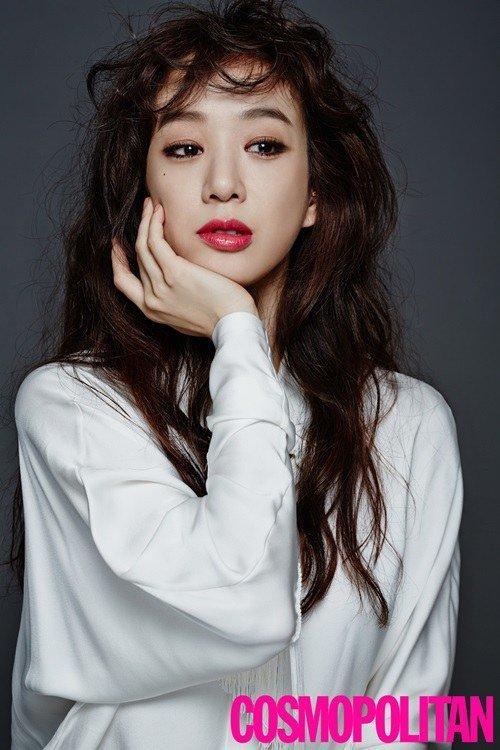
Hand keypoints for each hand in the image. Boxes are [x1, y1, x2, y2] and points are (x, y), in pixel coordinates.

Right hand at [111, 197, 258, 337]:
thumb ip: (176, 299)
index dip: (117, 260)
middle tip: (146, 212)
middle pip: (137, 258)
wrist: (234, 325)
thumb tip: (175, 283)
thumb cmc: (221, 318)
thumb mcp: (189, 313)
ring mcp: (160, 286)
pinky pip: (155, 242)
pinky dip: (154, 224)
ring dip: (146, 221)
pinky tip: (160, 211)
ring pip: (143, 245)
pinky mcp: (174, 273)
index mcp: (152, 311)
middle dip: (139, 230)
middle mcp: (151, 300)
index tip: (118, 243)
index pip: (123, 282)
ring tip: (152, 204)